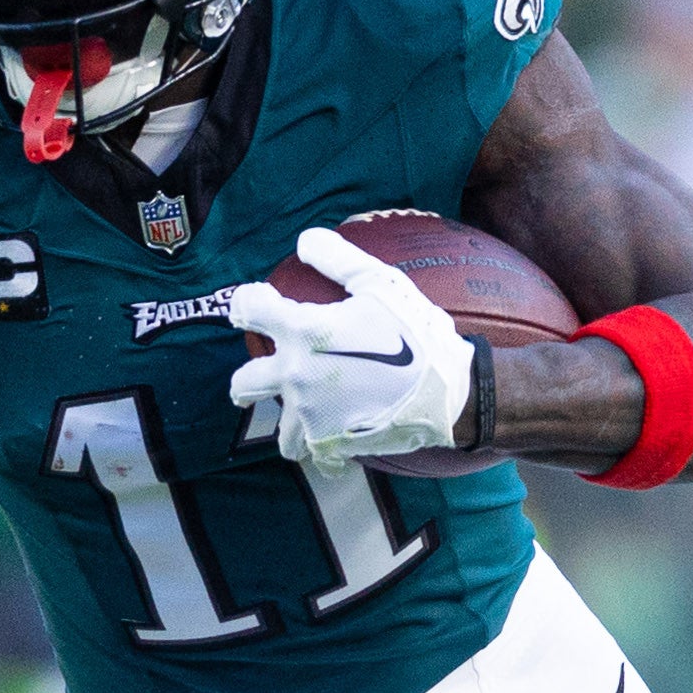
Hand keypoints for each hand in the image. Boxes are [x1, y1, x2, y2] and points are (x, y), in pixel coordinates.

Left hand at [226, 230, 474, 469]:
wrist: (448, 390)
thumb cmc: (416, 333)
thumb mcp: (381, 283)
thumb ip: (338, 259)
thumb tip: (305, 240)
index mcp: (303, 332)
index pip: (248, 309)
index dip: (247, 302)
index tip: (254, 306)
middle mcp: (296, 375)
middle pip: (244, 383)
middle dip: (245, 381)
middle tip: (254, 380)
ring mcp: (311, 415)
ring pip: (279, 430)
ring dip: (286, 421)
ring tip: (301, 415)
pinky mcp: (331, 443)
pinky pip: (313, 451)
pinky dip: (320, 445)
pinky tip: (333, 435)